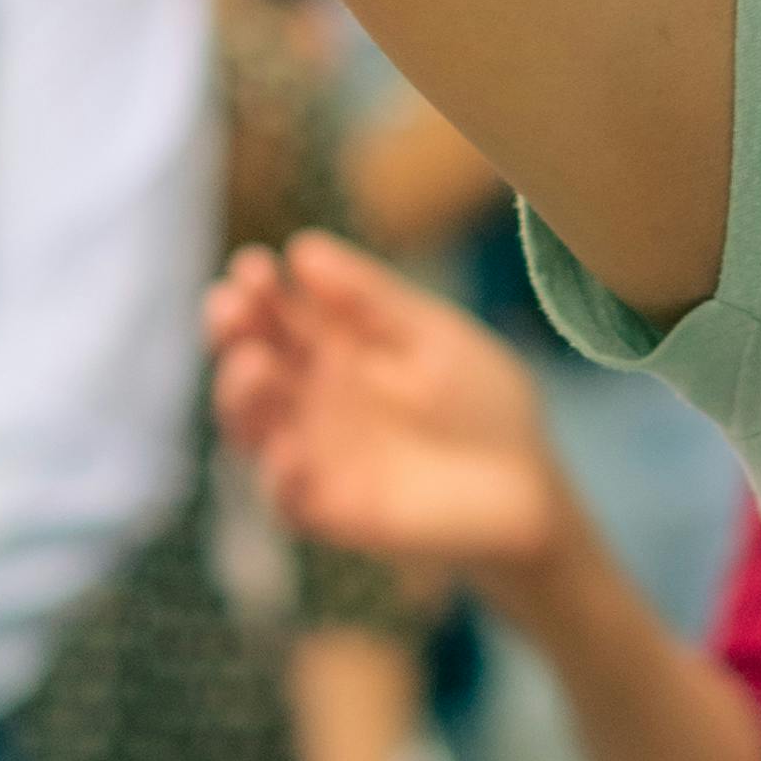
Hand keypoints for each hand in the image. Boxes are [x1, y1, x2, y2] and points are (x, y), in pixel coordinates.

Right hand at [208, 230, 571, 581]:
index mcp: (329, 348)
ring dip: (242, 397)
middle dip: (232, 334)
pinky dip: (280, 477)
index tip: (252, 267)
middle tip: (232, 308)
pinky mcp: (330, 511)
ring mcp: (313, 455)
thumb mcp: (430, 335)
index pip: (275, 314)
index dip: (255, 290)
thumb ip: (370, 299)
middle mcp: (309, 399)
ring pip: (251, 428)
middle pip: (250, 363)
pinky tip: (288, 450)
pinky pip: (288, 500)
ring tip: (255, 366)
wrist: (528, 484)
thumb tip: (300, 249)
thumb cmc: (480, 402)